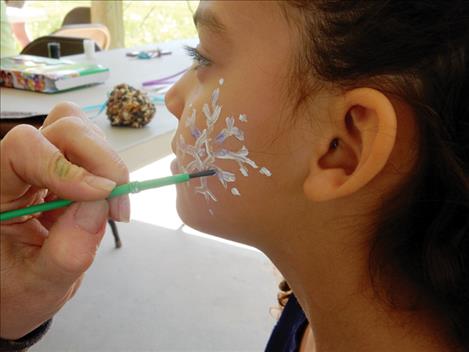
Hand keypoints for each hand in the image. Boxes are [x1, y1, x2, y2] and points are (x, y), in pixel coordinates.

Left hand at [0, 102, 129, 339]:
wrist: (18, 291)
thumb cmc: (14, 292)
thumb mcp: (39, 286)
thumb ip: (67, 252)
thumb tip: (99, 205)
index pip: (22, 148)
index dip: (63, 164)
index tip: (99, 195)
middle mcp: (15, 169)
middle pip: (61, 126)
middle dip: (98, 158)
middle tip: (116, 199)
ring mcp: (41, 165)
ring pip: (79, 129)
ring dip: (106, 162)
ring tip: (113, 204)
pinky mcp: (63, 170)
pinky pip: (92, 150)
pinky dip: (110, 170)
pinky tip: (110, 200)